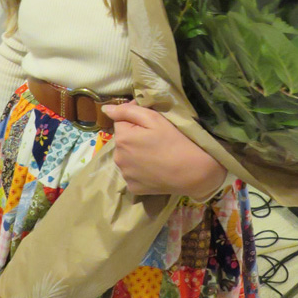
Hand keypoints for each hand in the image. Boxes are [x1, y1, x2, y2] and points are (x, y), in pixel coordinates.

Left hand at [103, 101, 225, 199]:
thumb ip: (127, 111)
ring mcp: (125, 175)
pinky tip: (154, 168)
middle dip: (133, 137)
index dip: (135, 120)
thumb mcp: (153, 118)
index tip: (151, 123)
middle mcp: (118, 158)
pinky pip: (132, 173)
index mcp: (122, 138)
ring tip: (155, 154)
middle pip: (122, 141)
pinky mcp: (133, 188)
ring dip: (135, 153)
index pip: (121, 122)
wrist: (192, 171)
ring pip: (126, 157)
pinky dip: (139, 170)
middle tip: (155, 139)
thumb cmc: (174, 140)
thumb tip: (106, 109)